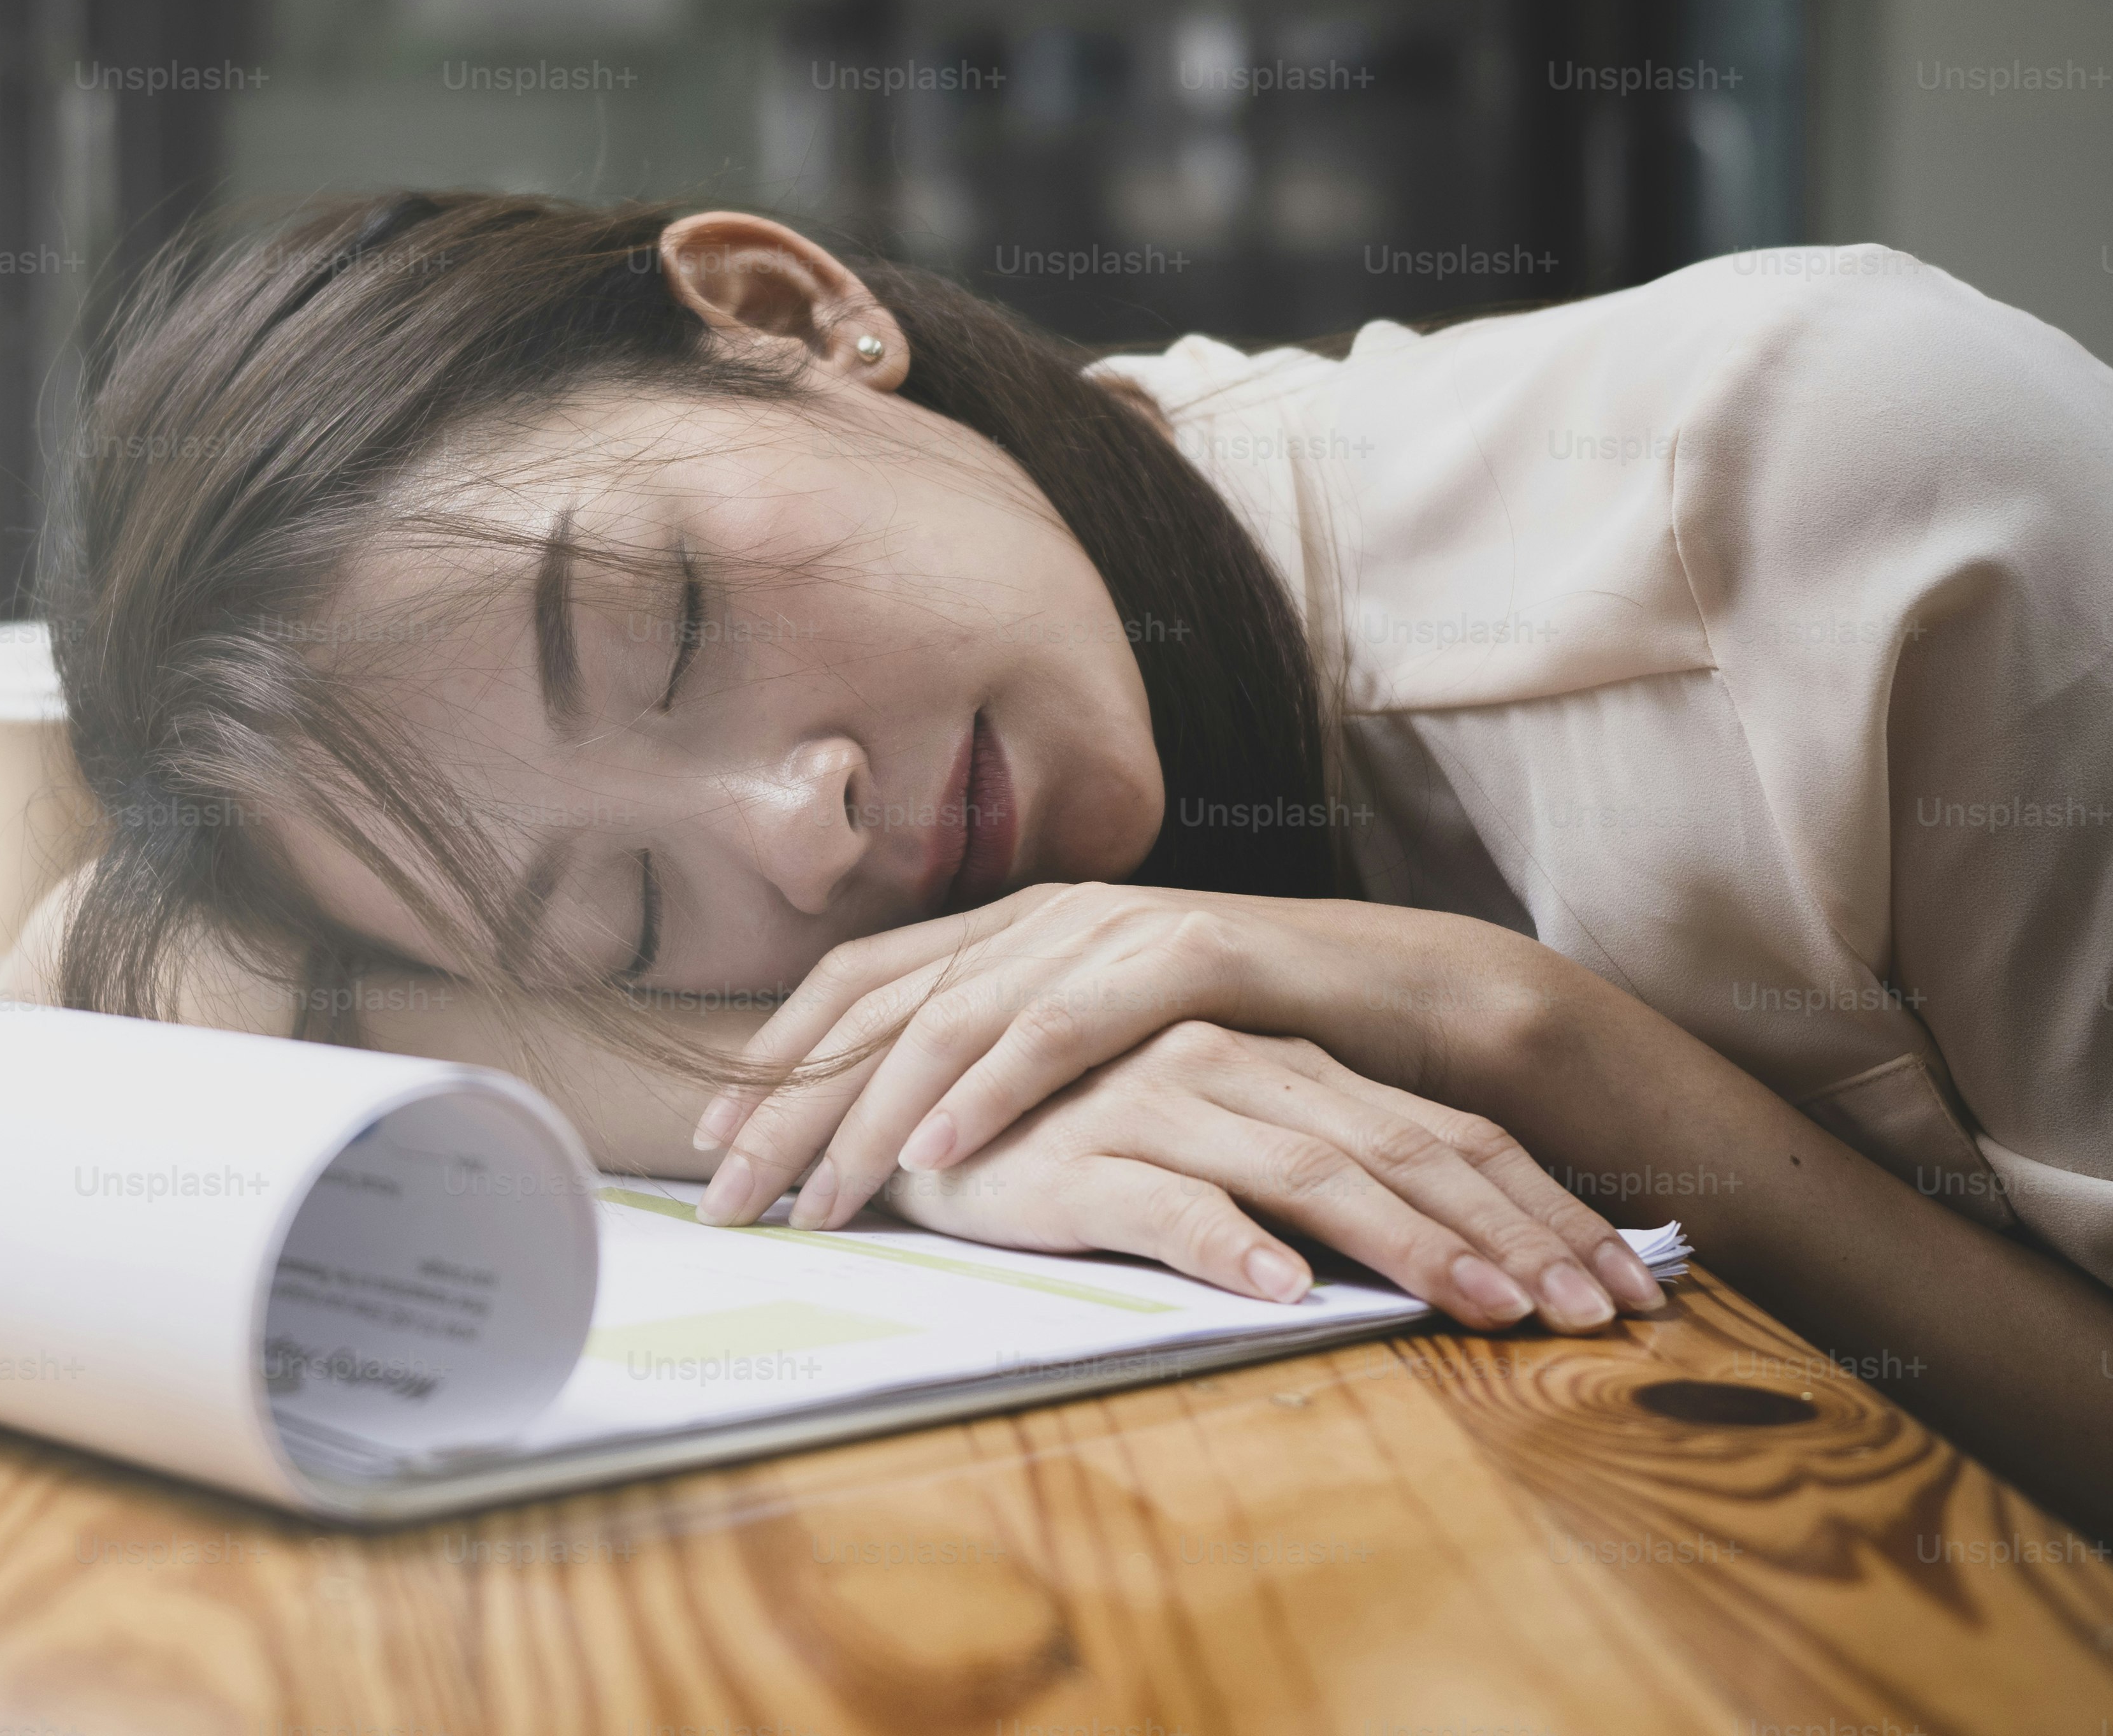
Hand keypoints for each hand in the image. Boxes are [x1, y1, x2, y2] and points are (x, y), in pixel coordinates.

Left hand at [691, 881, 1651, 1329]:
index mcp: (1011, 927)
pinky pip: (1066, 1028)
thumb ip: (1010, 1064)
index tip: (702, 1146)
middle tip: (719, 1196)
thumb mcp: (1102, 1051)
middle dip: (788, 1104)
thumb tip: (898, 1134)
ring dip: (871, 1114)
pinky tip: (939, 1154)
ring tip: (812, 1198)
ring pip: (955, 1019)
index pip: (857, 984)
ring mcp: (1111, 927)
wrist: (1410, 1007)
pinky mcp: (1186, 957)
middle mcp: (1043, 914)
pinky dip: (995, 1090)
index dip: (772, 1058)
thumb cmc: (1247, 1043)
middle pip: (879, 1006)